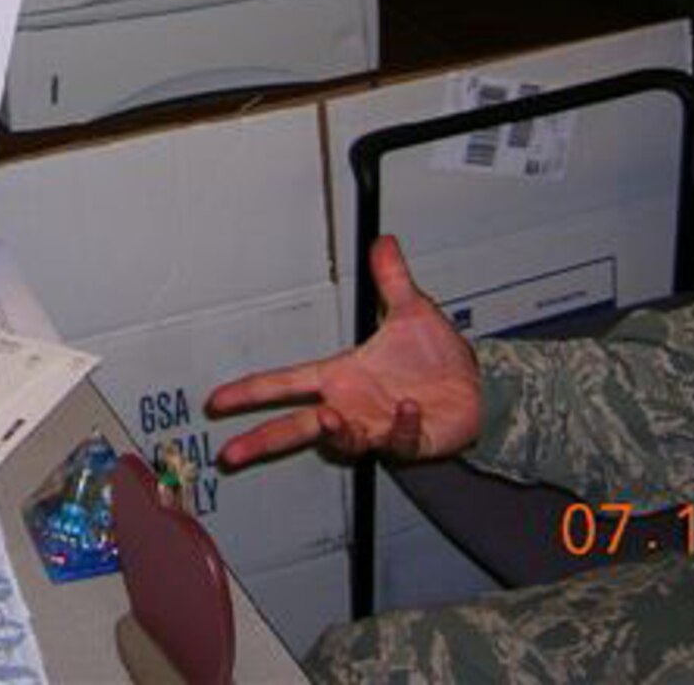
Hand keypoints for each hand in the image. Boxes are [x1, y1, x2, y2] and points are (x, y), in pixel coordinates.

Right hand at [205, 235, 480, 468]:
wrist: (475, 388)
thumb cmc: (435, 357)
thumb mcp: (411, 311)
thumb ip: (392, 278)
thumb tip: (383, 241)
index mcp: (341, 375)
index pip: (286, 383)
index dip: (250, 391)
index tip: (218, 400)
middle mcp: (351, 406)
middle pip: (295, 427)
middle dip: (260, 441)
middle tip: (231, 453)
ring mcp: (376, 427)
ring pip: (341, 441)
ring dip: (335, 433)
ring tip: (330, 419)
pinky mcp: (407, 442)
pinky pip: (396, 440)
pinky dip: (400, 427)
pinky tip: (408, 409)